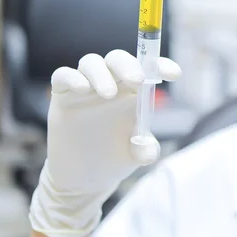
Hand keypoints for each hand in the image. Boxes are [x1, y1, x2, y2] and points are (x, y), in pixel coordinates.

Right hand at [29, 50, 180, 236]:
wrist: (84, 178)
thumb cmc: (114, 157)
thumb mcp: (134, 156)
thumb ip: (144, 150)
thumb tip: (147, 152)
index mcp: (134, 91)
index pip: (148, 68)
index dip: (160, 66)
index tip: (174, 74)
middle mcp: (111, 83)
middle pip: (118, 59)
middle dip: (129, 65)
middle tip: (137, 80)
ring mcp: (86, 88)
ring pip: (91, 62)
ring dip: (101, 73)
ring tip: (109, 94)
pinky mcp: (62, 96)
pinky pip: (63, 76)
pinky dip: (72, 78)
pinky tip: (82, 89)